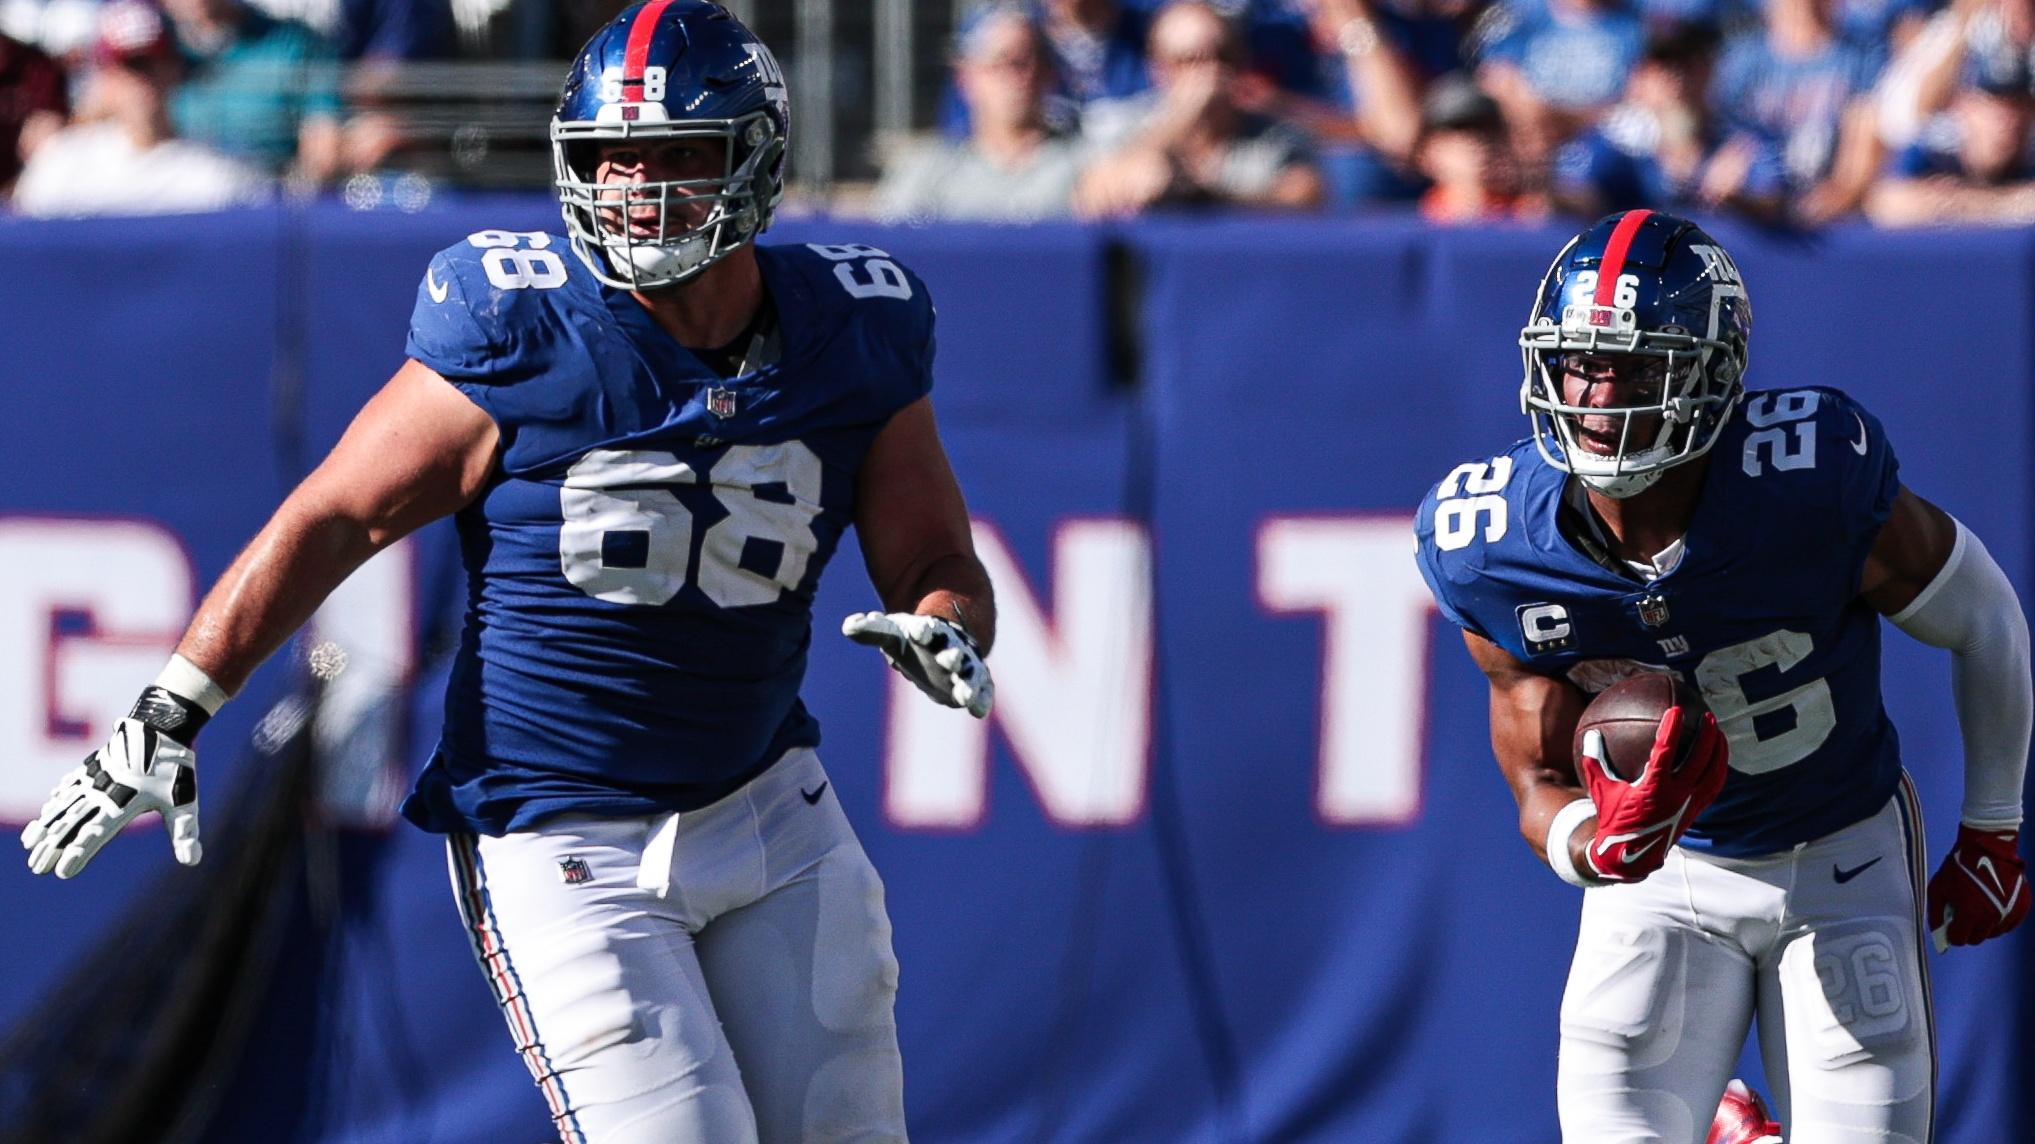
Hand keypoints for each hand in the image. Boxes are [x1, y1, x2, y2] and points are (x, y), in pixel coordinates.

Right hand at [21, 717, 201, 878]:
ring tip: (30, 843)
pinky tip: (47, 810)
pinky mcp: (93, 765)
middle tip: (35, 867)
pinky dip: (56, 799)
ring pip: (65, 805)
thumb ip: (184, 832)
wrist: (162, 723)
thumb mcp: (183, 801)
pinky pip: (70, 785)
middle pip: (72, 824)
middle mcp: (103, 792)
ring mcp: (95, 777)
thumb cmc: (175, 766)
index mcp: (123, 803)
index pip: (96, 834)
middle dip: (52, 847)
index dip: (79, 853)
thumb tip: (192, 862)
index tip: (61, 871)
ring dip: (46, 826)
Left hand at [842, 611, 992, 717]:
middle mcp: (951, 647)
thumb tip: (848, 626)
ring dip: (968, 683)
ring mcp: (965, 665)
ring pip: (970, 673)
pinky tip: (978, 712)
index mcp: (930, 632)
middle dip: (952, 656)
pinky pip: (982, 689)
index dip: (923, 630)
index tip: (918, 632)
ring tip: (965, 696)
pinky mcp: (975, 681)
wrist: (944, 646)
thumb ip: (873, 631)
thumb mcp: (893, 634)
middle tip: (950, 660)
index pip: (926, 629)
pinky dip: (982, 699)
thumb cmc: (914, 642)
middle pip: (952, 650)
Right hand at [1576, 707, 1727, 881]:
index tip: (1675, 710)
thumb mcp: (1600, 790)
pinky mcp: (1695, 811)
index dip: (1671, 729)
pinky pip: (1713, 787)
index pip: (1665, 752)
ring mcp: (1689, 804)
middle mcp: (1675, 796)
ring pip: (1712, 773)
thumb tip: (1590, 734)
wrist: (1630, 854)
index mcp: (1652, 788)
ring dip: (1718, 751)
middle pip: (1699, 760)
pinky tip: (1717, 758)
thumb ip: (1595, 761)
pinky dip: (1718, 769)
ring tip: (1719, 733)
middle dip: (1706, 736)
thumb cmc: (1612, 818)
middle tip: (1707, 716)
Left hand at [1927, 825, 2027, 950]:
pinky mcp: (2021, 908)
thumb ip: (1936, 914)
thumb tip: (1938, 932)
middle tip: (1962, 916)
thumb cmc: (1959, 867)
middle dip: (1967, 931)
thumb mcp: (1937, 888)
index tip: (1950, 926)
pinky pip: (2008, 925)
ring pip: (1992, 933)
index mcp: (1971, 914)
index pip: (1960, 940)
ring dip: (1983, 926)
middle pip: (1977, 939)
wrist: (1987, 848)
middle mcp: (1992, 918)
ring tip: (1977, 907)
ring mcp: (2009, 914)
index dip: (1952, 934)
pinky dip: (1999, 921)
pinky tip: (1991, 907)